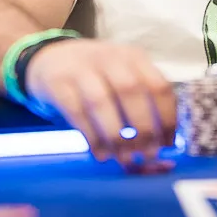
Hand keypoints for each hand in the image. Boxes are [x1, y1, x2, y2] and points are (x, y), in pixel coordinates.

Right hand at [24, 39, 175, 166]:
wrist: (49, 58)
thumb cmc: (96, 76)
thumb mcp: (121, 77)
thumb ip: (142, 103)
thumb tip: (163, 145)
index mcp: (134, 57)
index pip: (159, 85)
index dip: (167, 118)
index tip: (167, 145)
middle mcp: (110, 58)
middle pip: (132, 91)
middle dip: (144, 128)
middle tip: (147, 155)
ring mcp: (82, 68)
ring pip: (102, 101)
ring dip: (116, 135)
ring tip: (124, 158)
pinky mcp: (58, 83)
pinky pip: (77, 111)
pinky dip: (92, 136)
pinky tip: (101, 154)